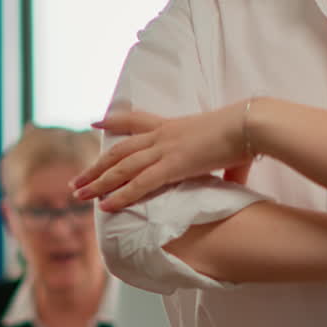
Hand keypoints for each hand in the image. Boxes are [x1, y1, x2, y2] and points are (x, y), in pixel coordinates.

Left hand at [72, 106, 245, 211]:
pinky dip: (121, 195)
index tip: (94, 122)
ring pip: (121, 168)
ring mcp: (165, 149)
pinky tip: (105, 206)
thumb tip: (237, 181)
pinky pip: (139, 183)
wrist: (251, 124)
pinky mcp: (172, 165)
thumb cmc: (246, 134)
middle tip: (75, 182)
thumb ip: (226, 167)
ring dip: (98, 182)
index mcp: (173, 126)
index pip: (136, 120)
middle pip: (118, 150)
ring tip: (79, 195)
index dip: (113, 120)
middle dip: (95, 167)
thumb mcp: (228, 149)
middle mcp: (162, 135)